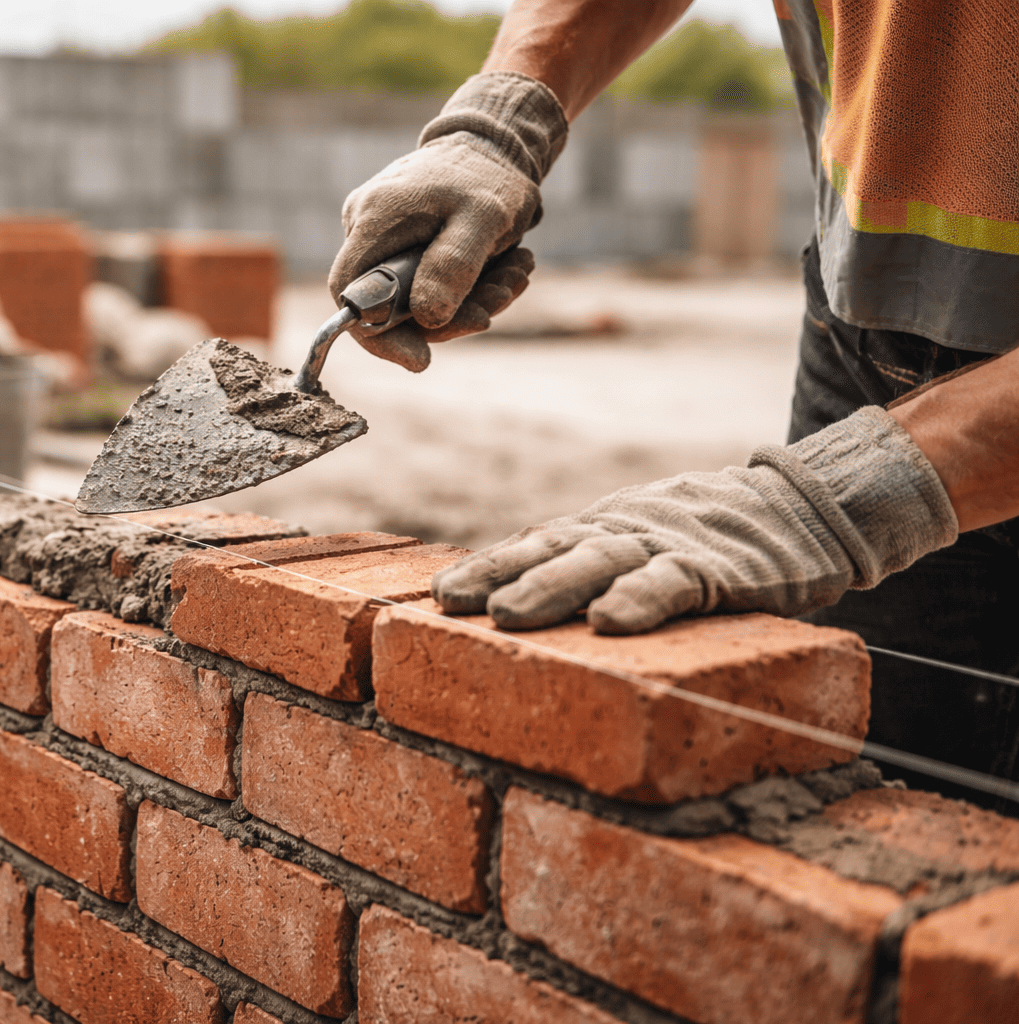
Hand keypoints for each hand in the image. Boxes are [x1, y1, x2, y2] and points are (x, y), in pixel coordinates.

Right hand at [329, 72, 565, 370]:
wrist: (496, 142)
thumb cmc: (490, 174)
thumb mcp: (484, 218)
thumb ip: (454, 264)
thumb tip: (429, 318)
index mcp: (374, 219)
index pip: (350, 296)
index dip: (378, 337)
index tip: (422, 359)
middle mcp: (366, 226)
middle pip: (386, 304)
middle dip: (446, 317)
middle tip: (498, 304)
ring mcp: (382, 235)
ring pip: (412, 297)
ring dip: (468, 300)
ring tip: (515, 276)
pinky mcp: (402, 241)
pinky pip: (426, 281)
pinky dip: (468, 286)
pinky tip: (507, 269)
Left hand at [432, 408, 958, 634]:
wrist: (807, 505)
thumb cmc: (712, 535)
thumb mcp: (642, 544)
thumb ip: (593, 568)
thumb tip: (522, 603)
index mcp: (602, 529)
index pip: (533, 545)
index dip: (485, 567)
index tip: (436, 593)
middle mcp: (625, 530)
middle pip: (551, 549)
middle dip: (496, 575)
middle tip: (449, 603)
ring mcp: (669, 543)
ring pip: (600, 562)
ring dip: (550, 588)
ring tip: (506, 615)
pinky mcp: (719, 565)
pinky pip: (674, 582)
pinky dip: (641, 601)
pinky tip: (610, 623)